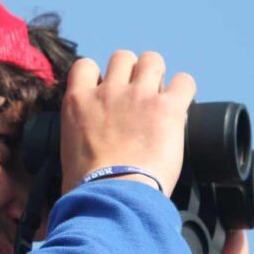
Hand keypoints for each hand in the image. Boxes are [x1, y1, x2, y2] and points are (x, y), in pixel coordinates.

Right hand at [60, 51, 195, 194]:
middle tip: (137, 96)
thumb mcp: (69, 151)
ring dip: (157, 75)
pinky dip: (184, 91)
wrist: (111, 196)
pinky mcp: (167, 108)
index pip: (85, 65)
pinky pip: (184, 82)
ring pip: (152, 60)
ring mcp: (138, 96)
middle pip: (122, 57)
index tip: (106, 91)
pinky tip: (181, 107)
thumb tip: (86, 144)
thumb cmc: (86, 187)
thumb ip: (79, 134)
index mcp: (78, 102)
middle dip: (131, 72)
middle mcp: (107, 91)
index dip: (99, 75)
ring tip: (160, 97)